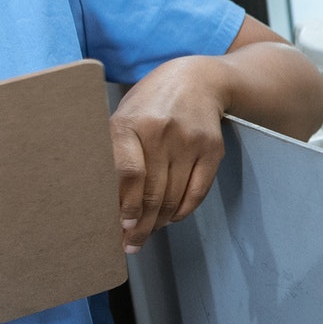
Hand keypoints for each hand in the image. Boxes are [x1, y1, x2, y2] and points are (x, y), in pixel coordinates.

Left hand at [110, 56, 231, 252]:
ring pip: (174, 196)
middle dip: (141, 224)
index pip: (129, 173)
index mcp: (131, 124)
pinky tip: (171, 218)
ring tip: (149, 232)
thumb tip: (107, 203)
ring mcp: (191, 141)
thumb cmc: (151, 104)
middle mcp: (162, 132)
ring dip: (160, 221)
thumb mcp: (125, 117)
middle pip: (152, 191)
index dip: (125, 205)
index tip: (121, 227)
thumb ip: (116, 154)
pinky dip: (183, 210)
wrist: (198, 79)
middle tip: (132, 244)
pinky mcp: (213, 149)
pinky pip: (197, 190)